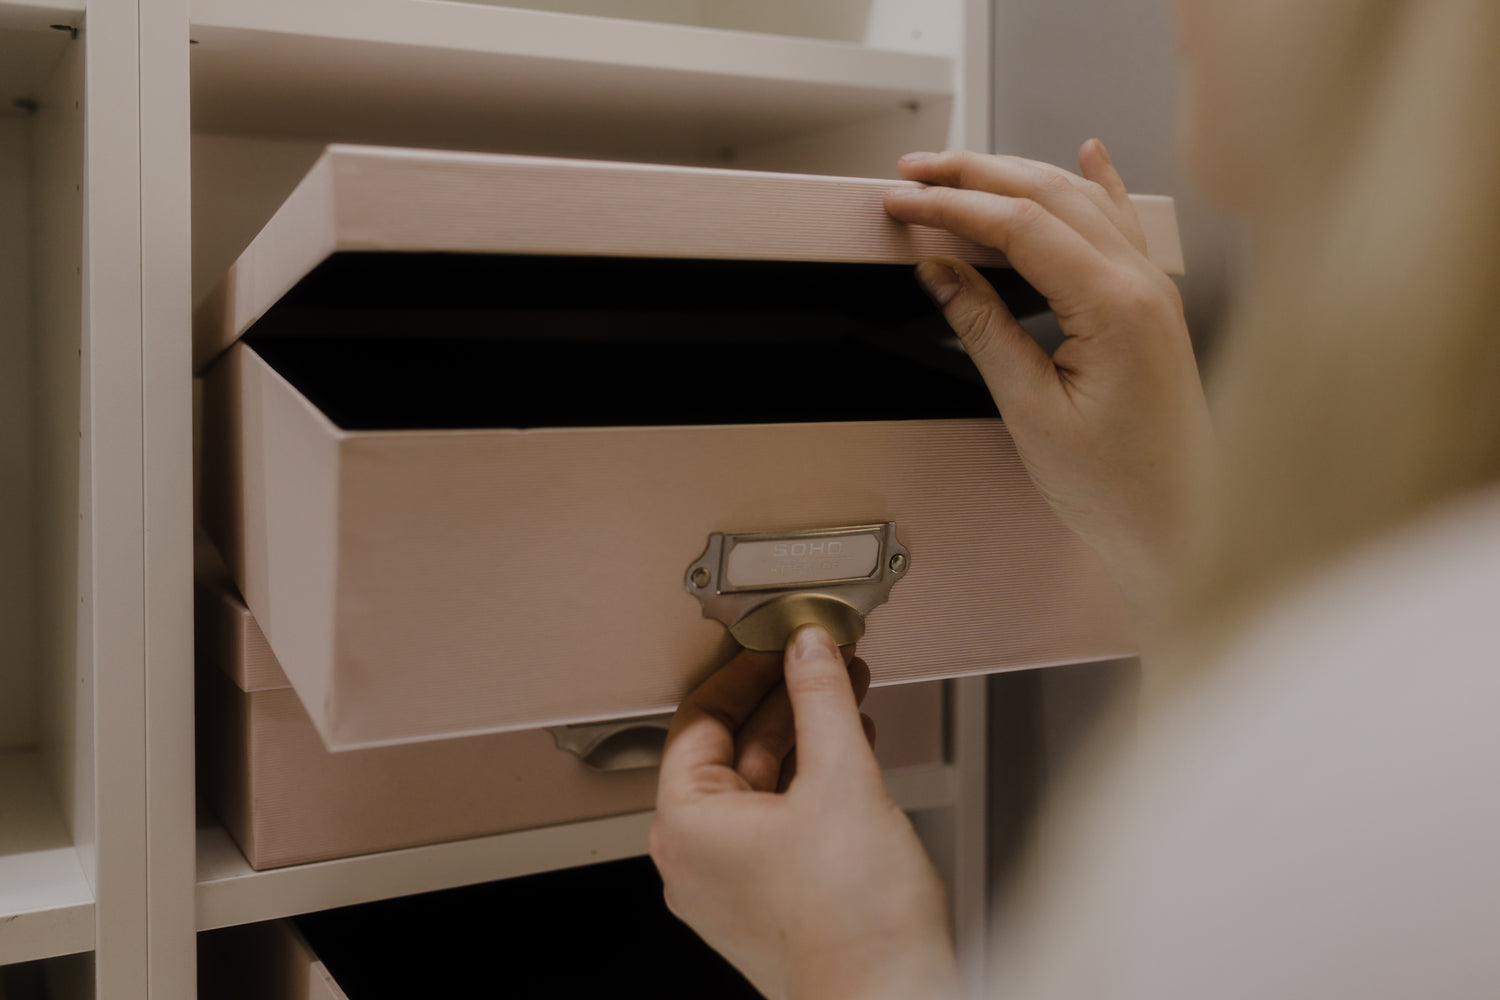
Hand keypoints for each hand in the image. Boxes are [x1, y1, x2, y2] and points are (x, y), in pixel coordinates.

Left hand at [651, 626, 958, 999]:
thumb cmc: (856, 926)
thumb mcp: (841, 778)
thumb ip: (821, 699)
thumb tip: (809, 650)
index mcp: (687, 825)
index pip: (700, 719)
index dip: (746, 672)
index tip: (778, 643)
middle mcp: (696, 858)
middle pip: (731, 749)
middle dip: (784, 699)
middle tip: (821, 660)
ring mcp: (729, 884)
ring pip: (760, 784)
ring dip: (804, 735)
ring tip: (845, 695)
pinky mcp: (767, 900)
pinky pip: (777, 819)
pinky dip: (809, 779)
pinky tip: (847, 750)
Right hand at [883, 142, 1212, 627]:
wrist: (1182, 524)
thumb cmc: (1119, 485)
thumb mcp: (1032, 412)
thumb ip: (985, 331)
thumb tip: (941, 272)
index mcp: (1116, 305)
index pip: (1021, 225)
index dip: (954, 206)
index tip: (904, 200)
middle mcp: (1142, 283)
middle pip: (1050, 194)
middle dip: (976, 175)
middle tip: (914, 171)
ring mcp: (1153, 289)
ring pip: (1081, 200)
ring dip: (1017, 176)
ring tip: (960, 171)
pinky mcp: (1152, 306)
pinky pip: (1121, 224)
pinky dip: (1097, 184)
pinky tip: (1089, 154)